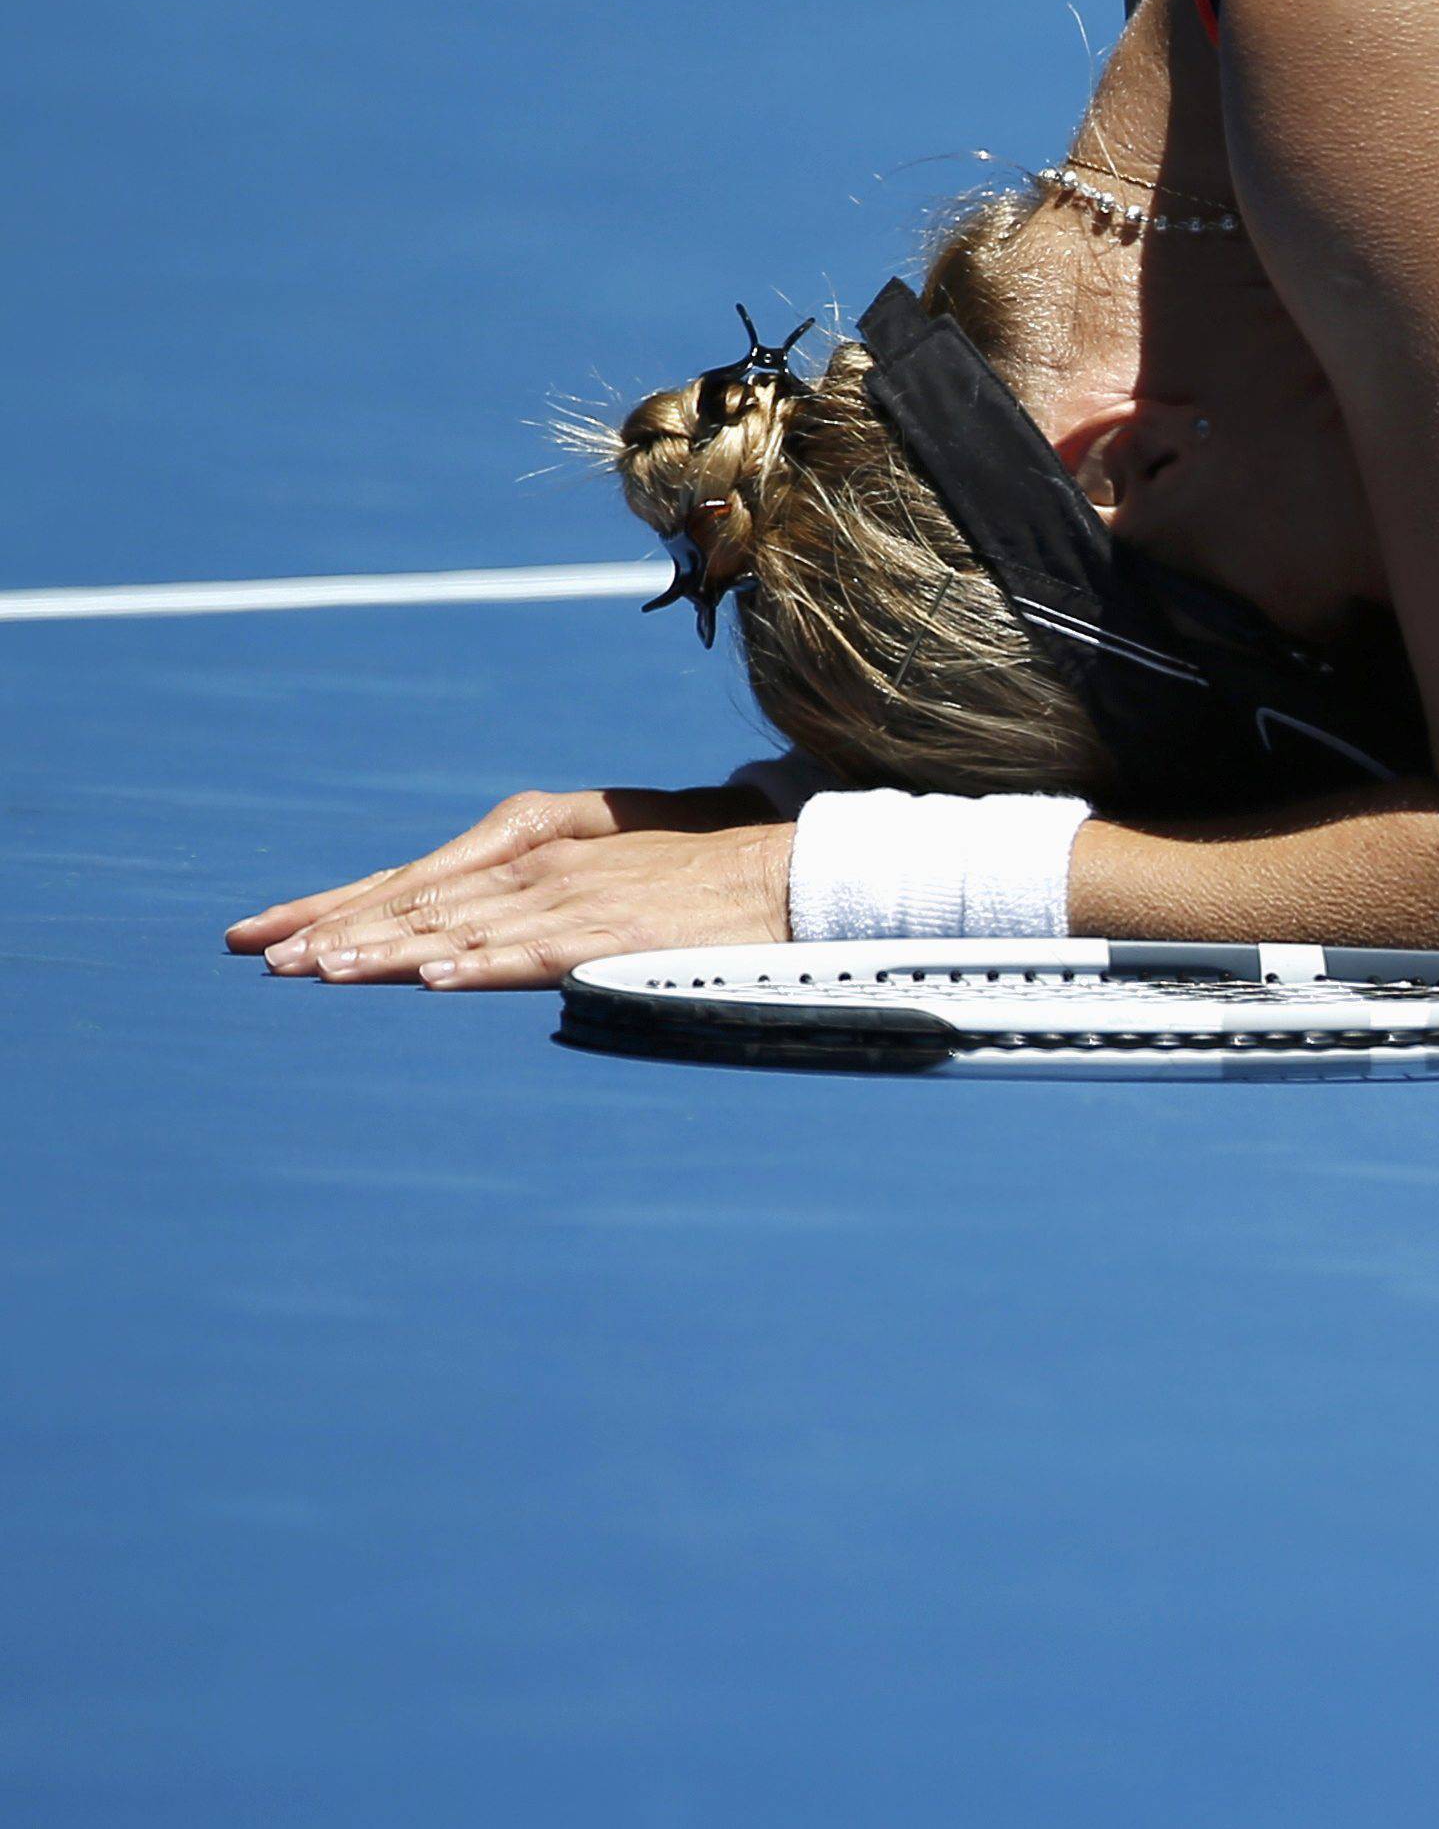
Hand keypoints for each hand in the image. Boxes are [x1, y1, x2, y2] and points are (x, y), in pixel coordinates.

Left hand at [224, 786, 791, 987]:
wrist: (786, 872)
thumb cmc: (694, 881)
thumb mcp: (596, 882)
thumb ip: (530, 909)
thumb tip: (459, 945)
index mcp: (529, 851)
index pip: (412, 880)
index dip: (335, 906)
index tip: (263, 934)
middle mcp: (537, 868)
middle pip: (418, 901)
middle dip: (335, 930)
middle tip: (262, 956)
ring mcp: (572, 898)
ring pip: (462, 926)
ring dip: (389, 949)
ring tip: (322, 968)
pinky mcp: (615, 934)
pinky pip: (540, 951)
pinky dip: (489, 962)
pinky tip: (442, 977)